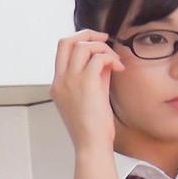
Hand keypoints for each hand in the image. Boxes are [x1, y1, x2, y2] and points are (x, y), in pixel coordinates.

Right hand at [49, 30, 124, 151]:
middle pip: (66, 42)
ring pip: (83, 46)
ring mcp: (71, 81)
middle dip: (87, 34)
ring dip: (103, 48)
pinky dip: (111, 58)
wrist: (91, 145)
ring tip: (115, 60)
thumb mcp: (91, 97)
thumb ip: (95, 77)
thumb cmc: (92, 128)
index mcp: (58, 84)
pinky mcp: (86, 84)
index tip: (97, 43)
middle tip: (105, 38)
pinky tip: (120, 68)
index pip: (61, 51)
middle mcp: (61, 80)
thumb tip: (105, 59)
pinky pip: (98, 58)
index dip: (80, 41)